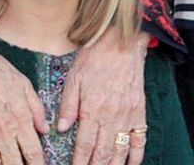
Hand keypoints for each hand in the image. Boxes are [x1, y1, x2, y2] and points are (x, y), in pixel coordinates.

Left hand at [59, 31, 146, 163]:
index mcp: (92, 110)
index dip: (79, 160)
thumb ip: (67, 106)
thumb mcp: (73, 79)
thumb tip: (61, 128)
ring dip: (113, 164)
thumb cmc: (93, 60)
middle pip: (103, 151)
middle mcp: (110, 118)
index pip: (84, 143)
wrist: (120, 47)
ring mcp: (127, 118)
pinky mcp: (139, 114)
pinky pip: (140, 140)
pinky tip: (131, 164)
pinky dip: (136, 155)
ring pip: (121, 150)